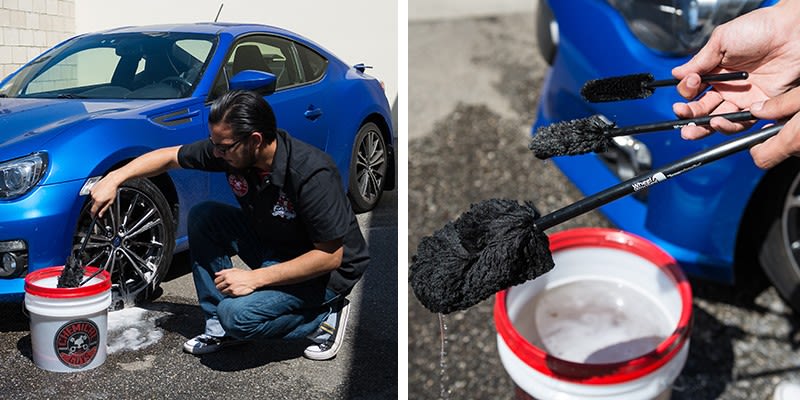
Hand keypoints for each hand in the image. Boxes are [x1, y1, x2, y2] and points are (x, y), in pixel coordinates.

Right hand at [89, 173, 121, 216]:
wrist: (111, 181)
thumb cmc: (112, 190)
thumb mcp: (110, 202)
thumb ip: (104, 209)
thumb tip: (100, 214)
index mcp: (98, 201)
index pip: (93, 210)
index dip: (93, 214)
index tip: (93, 216)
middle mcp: (93, 196)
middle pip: (93, 205)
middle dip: (97, 206)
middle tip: (103, 203)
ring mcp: (92, 192)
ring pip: (93, 199)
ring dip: (97, 200)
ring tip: (104, 196)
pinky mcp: (92, 188)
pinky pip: (92, 194)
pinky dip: (96, 195)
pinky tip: (101, 192)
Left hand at [215, 268, 257, 296]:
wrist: (254, 279)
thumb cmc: (244, 274)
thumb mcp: (234, 270)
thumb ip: (224, 271)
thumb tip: (216, 274)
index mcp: (227, 275)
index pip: (216, 281)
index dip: (219, 282)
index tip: (222, 283)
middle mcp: (228, 281)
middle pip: (218, 287)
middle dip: (221, 287)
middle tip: (227, 286)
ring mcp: (231, 287)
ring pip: (222, 292)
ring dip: (225, 291)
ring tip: (231, 289)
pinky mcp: (234, 293)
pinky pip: (228, 295)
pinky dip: (230, 294)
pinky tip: (235, 290)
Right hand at [671, 2, 799, 138]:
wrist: (792, 32)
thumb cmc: (760, 28)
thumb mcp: (722, 40)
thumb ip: (699, 60)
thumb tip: (677, 74)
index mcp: (715, 71)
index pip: (693, 90)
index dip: (687, 90)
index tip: (691, 83)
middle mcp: (726, 87)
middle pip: (702, 108)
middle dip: (688, 115)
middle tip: (681, 114)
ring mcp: (742, 98)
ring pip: (717, 119)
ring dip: (702, 126)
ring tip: (692, 128)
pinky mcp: (759, 105)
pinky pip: (741, 121)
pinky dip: (727, 125)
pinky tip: (718, 121)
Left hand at [749, 87, 799, 168]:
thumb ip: (780, 104)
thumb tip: (757, 110)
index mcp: (795, 139)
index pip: (761, 159)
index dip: (755, 148)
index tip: (757, 135)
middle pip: (777, 152)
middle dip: (777, 136)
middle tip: (786, 118)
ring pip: (792, 148)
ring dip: (792, 135)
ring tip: (798, 116)